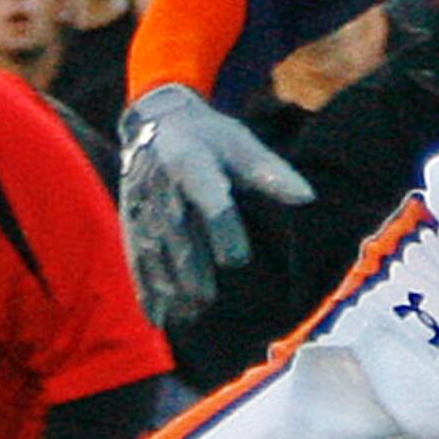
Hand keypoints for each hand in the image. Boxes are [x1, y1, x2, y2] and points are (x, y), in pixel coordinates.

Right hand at [118, 82, 311, 319]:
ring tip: (187, 314)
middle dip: (189, 269)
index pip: (209, 200)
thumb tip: (307, 197)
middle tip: (207, 301)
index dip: (222, 230)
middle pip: (177, 233)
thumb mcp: (240, 143)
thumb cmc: (209, 136)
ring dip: (167, 284)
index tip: (237, 259)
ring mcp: (142, 207)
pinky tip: (157, 318)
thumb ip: (270, 172)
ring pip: (153, 251)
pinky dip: (145, 289)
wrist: (155, 120)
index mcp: (192, 163)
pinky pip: (136, 258)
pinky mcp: (131, 222)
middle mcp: (162, 187)